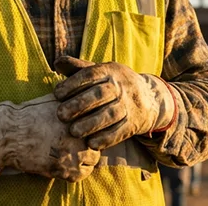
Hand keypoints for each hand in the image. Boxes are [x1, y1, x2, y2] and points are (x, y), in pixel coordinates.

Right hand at [0, 93, 99, 180]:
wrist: (11, 133)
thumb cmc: (31, 114)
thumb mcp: (56, 99)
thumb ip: (75, 99)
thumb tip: (88, 95)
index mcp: (79, 113)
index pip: (100, 121)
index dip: (94, 125)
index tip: (87, 127)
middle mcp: (80, 131)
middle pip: (99, 139)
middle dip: (92, 140)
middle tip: (80, 142)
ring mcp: (73, 150)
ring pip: (94, 158)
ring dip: (86, 157)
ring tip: (73, 154)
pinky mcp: (64, 167)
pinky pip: (83, 174)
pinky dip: (77, 172)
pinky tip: (66, 165)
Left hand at [53, 57, 175, 151]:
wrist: (150, 98)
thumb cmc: (114, 84)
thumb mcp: (101, 72)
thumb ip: (78, 68)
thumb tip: (57, 63)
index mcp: (111, 71)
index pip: (91, 74)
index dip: (73, 83)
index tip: (56, 94)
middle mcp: (122, 86)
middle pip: (100, 94)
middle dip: (79, 104)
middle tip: (60, 115)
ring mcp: (130, 104)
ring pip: (111, 114)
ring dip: (91, 124)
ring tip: (73, 132)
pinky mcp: (135, 123)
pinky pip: (120, 131)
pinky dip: (106, 138)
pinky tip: (91, 144)